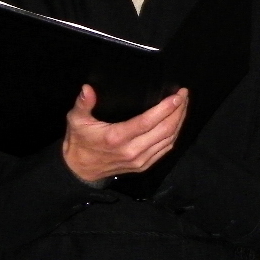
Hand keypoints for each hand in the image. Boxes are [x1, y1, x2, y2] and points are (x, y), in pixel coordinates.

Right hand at [62, 85, 188, 182]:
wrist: (79, 171)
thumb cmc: (79, 142)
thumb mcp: (76, 120)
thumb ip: (83, 103)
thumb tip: (87, 89)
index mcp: (117, 137)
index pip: (148, 121)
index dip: (166, 108)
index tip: (177, 95)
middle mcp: (132, 150)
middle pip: (165, 130)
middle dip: (178, 110)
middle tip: (184, 95)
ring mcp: (140, 160)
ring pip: (169, 139)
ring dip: (179, 121)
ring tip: (183, 104)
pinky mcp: (143, 165)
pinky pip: (165, 149)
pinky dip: (175, 134)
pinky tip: (177, 122)